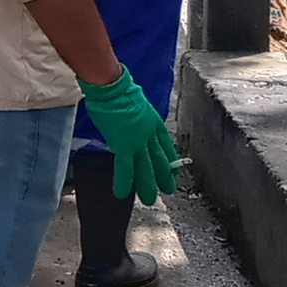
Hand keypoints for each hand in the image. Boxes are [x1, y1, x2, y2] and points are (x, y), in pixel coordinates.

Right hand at [79, 69, 178, 203]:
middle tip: (168, 190)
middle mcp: (149, 133)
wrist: (112, 86)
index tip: (173, 168)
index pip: (165, 144)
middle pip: (159, 159)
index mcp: (153, 121)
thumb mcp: (134, 102)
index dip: (170, 158)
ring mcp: (138, 140)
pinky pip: (126, 168)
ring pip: (145, 168)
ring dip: (146, 185)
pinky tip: (123, 194)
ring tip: (148, 199)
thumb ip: (134, 115)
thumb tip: (126, 121)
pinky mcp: (124, 145)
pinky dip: (125, 182)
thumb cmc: (117, 88)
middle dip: (163, 176)